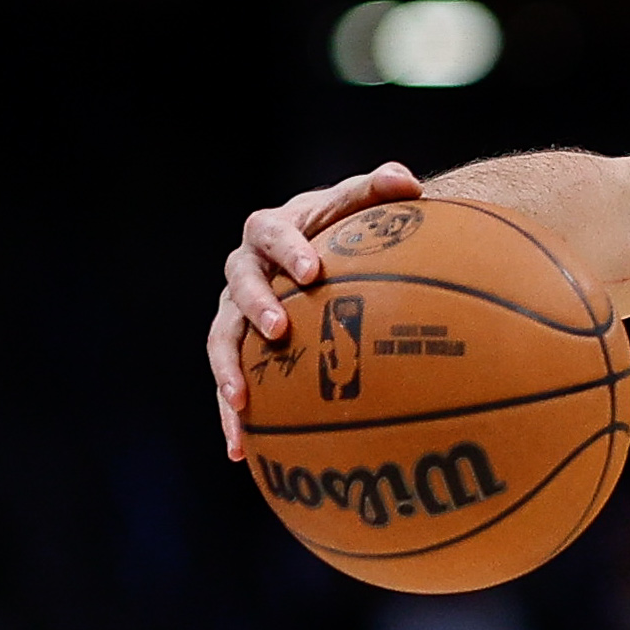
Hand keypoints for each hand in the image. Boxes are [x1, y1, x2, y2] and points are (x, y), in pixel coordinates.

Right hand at [207, 162, 420, 459]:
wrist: (322, 253)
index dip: (289, 249)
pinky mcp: (236, 347)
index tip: (312, 270)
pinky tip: (240, 451)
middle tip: (279, 330)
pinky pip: (228, 379)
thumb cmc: (345, 229)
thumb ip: (380, 190)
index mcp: (273, 229)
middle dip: (257, 305)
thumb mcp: (361, 208)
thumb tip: (407, 179)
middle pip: (240, 282)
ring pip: (222, 335)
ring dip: (227, 368)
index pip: (274, 233)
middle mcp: (246, 267)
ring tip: (240, 401)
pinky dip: (231, 414)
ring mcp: (235, 308)